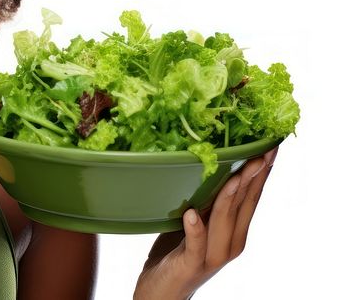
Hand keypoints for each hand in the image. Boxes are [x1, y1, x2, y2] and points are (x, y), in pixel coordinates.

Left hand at [133, 146, 278, 299]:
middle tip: (261, 151)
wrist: (163, 292)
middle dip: (253, 177)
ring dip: (229, 196)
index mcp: (234, 232)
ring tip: (234, 174)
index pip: (252, 198)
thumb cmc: (177, 253)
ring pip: (225, 220)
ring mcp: (212, 255)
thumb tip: (208, 166)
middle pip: (244, 205)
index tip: (270, 148)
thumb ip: (206, 202)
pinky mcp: (191, 263)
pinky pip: (196, 244)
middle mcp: (230, 243)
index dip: (262, 173)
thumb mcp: (195, 221)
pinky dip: (195, 229)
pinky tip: (192, 215)